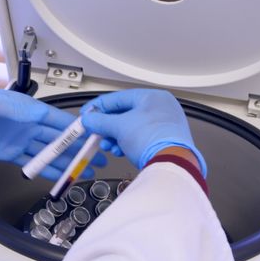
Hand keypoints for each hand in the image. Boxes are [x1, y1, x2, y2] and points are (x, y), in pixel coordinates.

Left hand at [0, 85, 106, 179]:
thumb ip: (17, 109)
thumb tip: (40, 114)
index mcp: (25, 108)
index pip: (56, 119)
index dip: (75, 128)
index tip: (92, 135)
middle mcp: (25, 124)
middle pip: (58, 138)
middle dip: (78, 147)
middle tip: (96, 155)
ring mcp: (18, 140)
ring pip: (49, 152)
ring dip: (67, 161)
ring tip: (85, 168)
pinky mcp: (8, 154)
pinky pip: (32, 163)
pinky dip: (48, 170)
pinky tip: (62, 175)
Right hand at [80, 89, 206, 175]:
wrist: (171, 163)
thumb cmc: (153, 139)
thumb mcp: (119, 127)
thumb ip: (100, 121)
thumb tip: (90, 119)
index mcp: (153, 97)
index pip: (119, 97)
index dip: (100, 106)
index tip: (88, 113)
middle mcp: (162, 108)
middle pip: (125, 114)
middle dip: (108, 126)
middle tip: (96, 132)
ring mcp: (165, 125)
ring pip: (132, 127)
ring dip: (116, 137)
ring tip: (107, 145)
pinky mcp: (165, 141)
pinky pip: (141, 138)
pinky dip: (128, 143)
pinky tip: (120, 151)